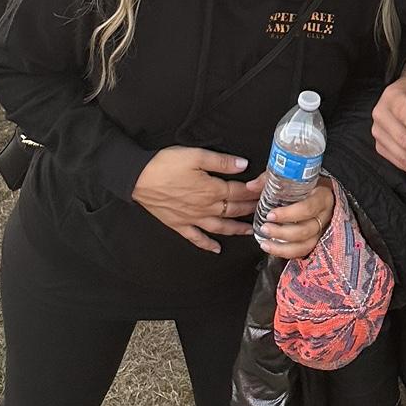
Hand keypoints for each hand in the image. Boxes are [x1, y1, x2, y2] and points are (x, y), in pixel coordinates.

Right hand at [130, 147, 255, 254]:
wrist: (139, 179)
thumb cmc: (167, 164)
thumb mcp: (196, 156)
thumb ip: (221, 162)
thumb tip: (244, 165)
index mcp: (211, 190)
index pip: (239, 192)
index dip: (253, 192)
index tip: (266, 193)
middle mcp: (205, 208)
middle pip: (233, 210)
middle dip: (250, 210)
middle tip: (264, 211)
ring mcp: (192, 219)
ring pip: (220, 227)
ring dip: (236, 230)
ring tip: (250, 231)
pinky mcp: (179, 225)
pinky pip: (196, 238)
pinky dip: (208, 245)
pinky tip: (217, 249)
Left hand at [249, 174, 335, 259]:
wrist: (322, 190)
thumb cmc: (308, 182)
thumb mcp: (294, 176)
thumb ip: (271, 179)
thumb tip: (251, 186)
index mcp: (322, 197)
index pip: (308, 208)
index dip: (289, 214)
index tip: (271, 215)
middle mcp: (324, 216)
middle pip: (305, 230)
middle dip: (282, 232)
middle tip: (265, 228)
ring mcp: (321, 230)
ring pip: (305, 245)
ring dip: (283, 247)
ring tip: (265, 243)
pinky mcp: (315, 240)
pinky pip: (302, 251)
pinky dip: (286, 253)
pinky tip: (272, 248)